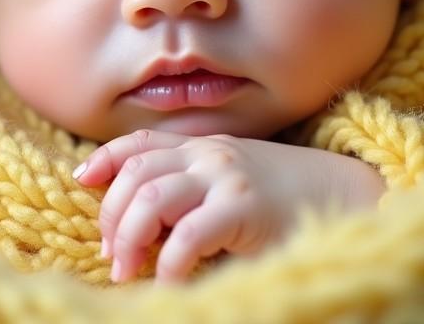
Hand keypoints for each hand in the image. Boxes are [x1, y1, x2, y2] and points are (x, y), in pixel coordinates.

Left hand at [73, 129, 384, 283]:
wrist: (340, 193)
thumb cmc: (279, 198)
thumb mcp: (228, 182)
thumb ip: (190, 187)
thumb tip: (139, 221)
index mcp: (201, 145)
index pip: (140, 142)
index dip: (106, 158)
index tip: (82, 179)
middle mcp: (208, 153)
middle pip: (136, 174)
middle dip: (111, 215)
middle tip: (110, 254)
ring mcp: (225, 176)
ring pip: (151, 199)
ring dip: (128, 238)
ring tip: (125, 271)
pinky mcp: (243, 207)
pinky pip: (189, 235)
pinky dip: (168, 263)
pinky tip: (167, 281)